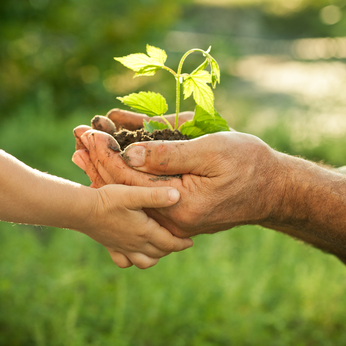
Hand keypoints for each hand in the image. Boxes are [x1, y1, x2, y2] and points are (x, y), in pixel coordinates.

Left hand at [73, 127, 281, 237]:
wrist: (272, 189)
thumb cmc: (248, 165)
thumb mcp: (210, 152)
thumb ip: (169, 156)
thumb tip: (129, 154)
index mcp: (179, 205)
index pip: (130, 181)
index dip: (106, 155)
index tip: (86, 133)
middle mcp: (171, 215)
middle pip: (126, 189)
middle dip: (100, 161)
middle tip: (77, 139)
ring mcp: (174, 214)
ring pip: (134, 191)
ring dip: (110, 167)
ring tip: (85, 149)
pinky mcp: (179, 209)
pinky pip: (148, 191)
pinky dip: (130, 174)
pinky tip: (115, 159)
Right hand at [83, 184, 192, 268]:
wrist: (82, 210)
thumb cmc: (109, 200)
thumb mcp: (133, 194)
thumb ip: (155, 196)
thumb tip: (177, 196)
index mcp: (145, 231)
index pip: (169, 243)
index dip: (182, 243)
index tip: (191, 242)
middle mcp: (135, 243)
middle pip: (160, 252)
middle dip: (171, 249)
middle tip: (178, 242)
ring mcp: (123, 247)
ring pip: (145, 261)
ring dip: (155, 257)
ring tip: (160, 248)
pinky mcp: (111, 247)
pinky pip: (125, 262)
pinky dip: (133, 261)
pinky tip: (135, 252)